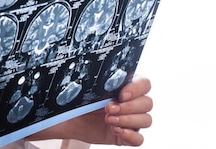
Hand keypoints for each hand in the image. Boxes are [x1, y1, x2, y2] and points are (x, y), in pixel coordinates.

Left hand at [28, 77, 152, 145]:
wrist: (67, 118)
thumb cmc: (79, 99)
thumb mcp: (89, 87)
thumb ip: (103, 81)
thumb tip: (106, 75)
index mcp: (126, 86)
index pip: (145, 84)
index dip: (137, 88)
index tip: (121, 94)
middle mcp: (132, 102)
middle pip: (147, 103)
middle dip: (129, 106)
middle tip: (109, 108)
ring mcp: (130, 119)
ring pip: (146, 120)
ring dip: (128, 120)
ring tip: (109, 119)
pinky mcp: (125, 136)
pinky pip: (139, 139)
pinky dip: (130, 135)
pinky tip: (115, 129)